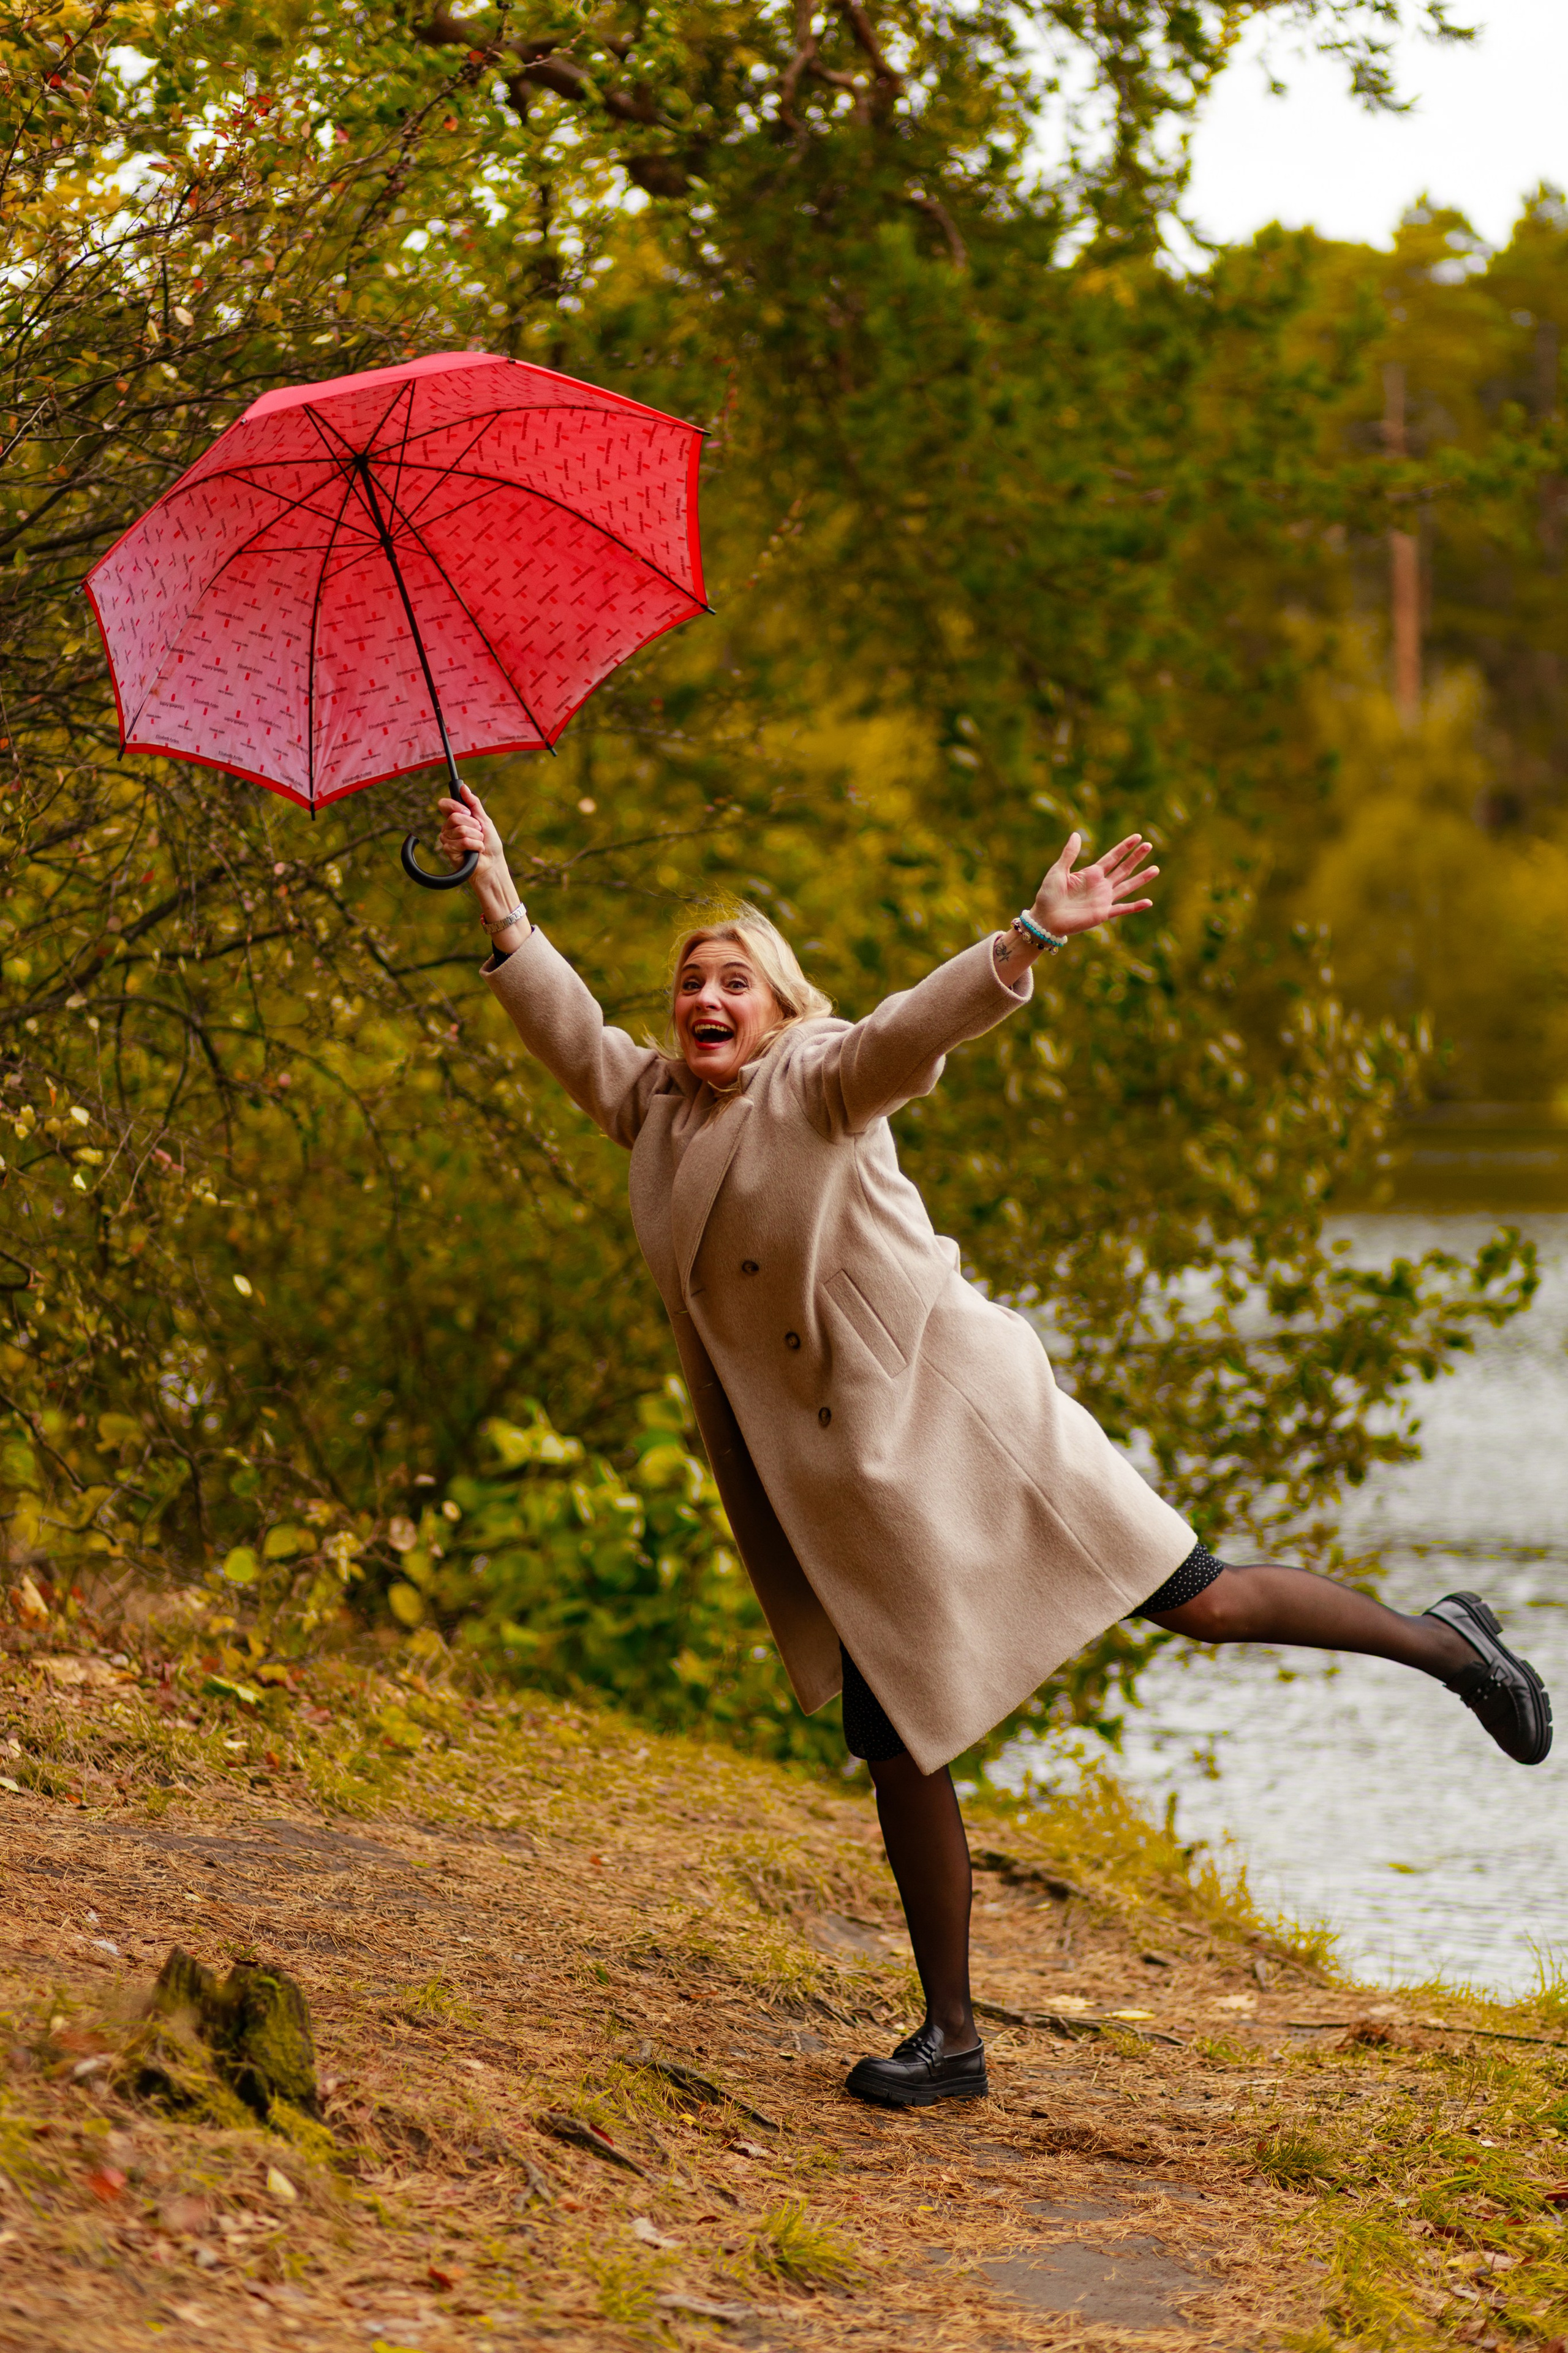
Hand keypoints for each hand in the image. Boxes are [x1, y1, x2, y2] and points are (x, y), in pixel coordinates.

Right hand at [437, 782, 502, 878]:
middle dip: (473, 824)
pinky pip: (463, 842)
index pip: (444, 805)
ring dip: (476, 837)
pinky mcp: (449, 851)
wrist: (492, 864)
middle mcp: (449, 828)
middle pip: (455, 817)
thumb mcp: (484, 820)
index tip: (467, 812)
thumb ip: (473, 803)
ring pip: (461, 830)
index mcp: (456, 819)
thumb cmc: (490, 844)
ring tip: (479, 843)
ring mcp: (447, 840)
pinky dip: (475, 845)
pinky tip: (476, 851)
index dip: (455, 806)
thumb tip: (463, 787)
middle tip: (479, 832)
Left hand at [1032, 831, 1157, 937]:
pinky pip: (1122, 909)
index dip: (1124, 847)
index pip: (1112, 857)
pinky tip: (1148, 902)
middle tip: (1149, 845)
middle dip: (1136, 857)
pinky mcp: (1102, 914)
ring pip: (1127, 886)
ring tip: (1156, 869)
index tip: (1137, 837)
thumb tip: (1076, 834)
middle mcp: (1101, 886)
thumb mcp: (1058, 871)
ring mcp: (1103, 900)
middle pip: (1123, 868)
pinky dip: (1135, 907)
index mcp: (1091, 874)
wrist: (1045, 919)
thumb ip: (1069, 854)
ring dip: (1141, 878)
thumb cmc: (1048, 896)